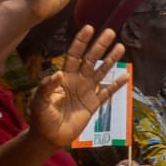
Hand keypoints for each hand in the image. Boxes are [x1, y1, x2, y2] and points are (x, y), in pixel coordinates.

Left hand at [25, 25, 123, 146]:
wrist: (49, 136)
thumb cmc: (41, 117)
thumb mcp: (39, 101)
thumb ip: (46, 87)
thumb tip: (58, 73)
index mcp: (64, 77)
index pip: (74, 55)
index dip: (81, 42)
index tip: (88, 28)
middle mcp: (77, 80)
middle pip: (90, 59)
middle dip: (99, 46)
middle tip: (109, 32)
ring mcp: (86, 92)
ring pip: (101, 72)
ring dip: (110, 60)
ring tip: (120, 47)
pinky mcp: (93, 105)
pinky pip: (107, 93)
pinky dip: (116, 85)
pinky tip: (126, 75)